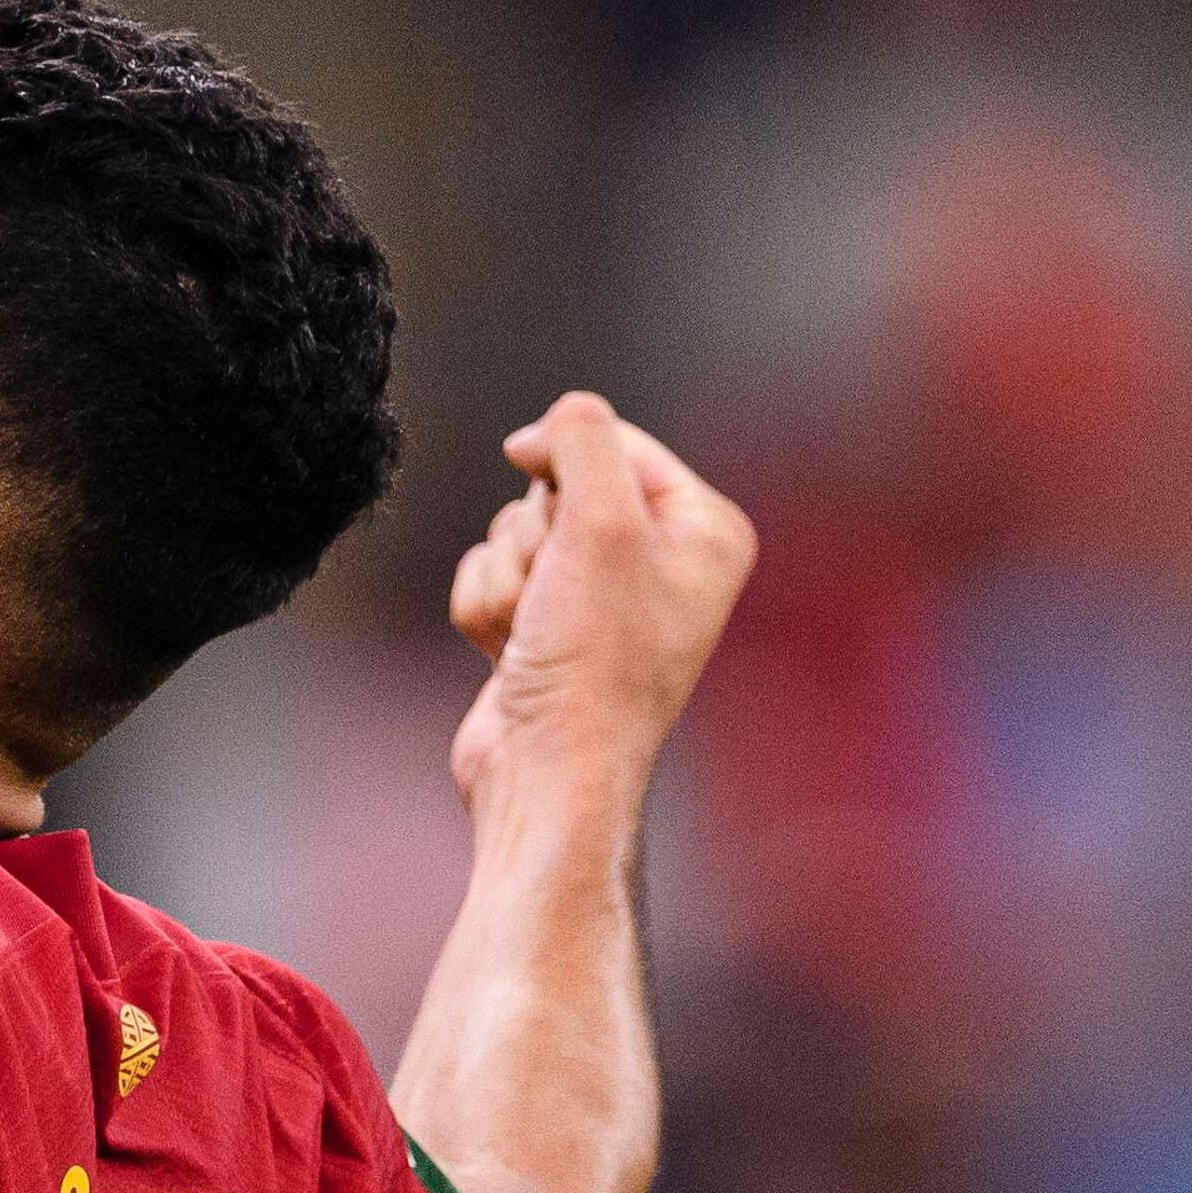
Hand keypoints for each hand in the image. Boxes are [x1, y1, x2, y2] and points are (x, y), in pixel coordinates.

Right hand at [447, 392, 753, 796]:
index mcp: (704, 530)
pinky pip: (493, 578)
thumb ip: (583, 440)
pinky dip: (487, 610)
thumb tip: (556, 422)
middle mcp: (661, 561)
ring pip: (513, 533)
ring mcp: (600, 599)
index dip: (563, 454)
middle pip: (556, 487)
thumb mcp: (601, 523)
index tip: (526, 463)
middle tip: (556, 590)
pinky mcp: (546, 629)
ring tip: (534, 632)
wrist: (548, 770)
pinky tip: (510, 653)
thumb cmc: (592, 661)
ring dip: (506, 579)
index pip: (615, 441)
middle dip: (534, 535)